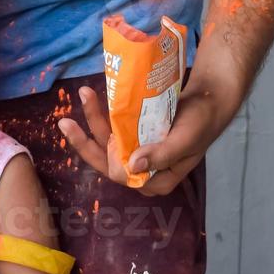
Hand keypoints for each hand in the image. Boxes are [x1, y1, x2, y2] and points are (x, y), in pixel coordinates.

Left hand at [58, 81, 239, 195]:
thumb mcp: (185, 140)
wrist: (209, 100)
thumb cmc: (200, 123)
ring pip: (107, 140)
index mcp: (156, 180)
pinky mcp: (136, 133)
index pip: (122, 176)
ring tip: (83, 93)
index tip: (100, 137)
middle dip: (84, 140)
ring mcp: (138, 150)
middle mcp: (143, 169)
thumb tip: (133, 164)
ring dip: (92, 119)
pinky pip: (113, 128)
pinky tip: (93, 97)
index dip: (106, 159)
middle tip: (64, 122)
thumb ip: (161, 154)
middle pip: (106, 159)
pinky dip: (101, 114)